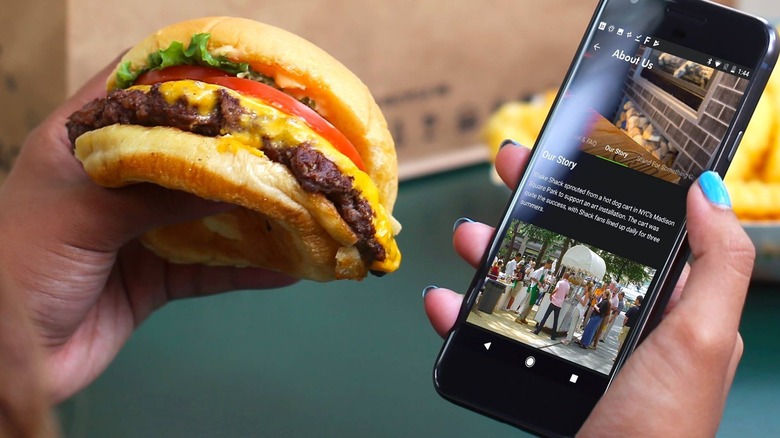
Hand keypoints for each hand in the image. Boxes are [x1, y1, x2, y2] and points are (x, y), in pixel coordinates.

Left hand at [0, 58, 297, 402]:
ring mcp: (139, 229)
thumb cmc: (17, 267)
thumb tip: (233, 177)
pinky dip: (249, 270)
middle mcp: (116, 180)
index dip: (184, 76)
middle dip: (235, 150)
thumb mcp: (80, 214)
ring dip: (253, 213)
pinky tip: (289, 268)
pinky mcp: (155, 277)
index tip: (239, 74)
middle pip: (186, 153)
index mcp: (81, 142)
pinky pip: (212, 268)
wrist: (4, 361)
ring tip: (302, 202)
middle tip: (289, 142)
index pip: (134, 90)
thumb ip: (155, 194)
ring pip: (207, 212)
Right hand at [423, 142, 753, 435]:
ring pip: (525, 280)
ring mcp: (573, 344)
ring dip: (489, 252)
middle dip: (535, 204)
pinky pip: (493, 330)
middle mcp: (617, 318)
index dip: (600, 183)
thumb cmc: (663, 429)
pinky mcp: (537, 370)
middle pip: (569, 244)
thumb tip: (706, 188)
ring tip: (467, 237)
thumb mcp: (703, 339)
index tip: (571, 149)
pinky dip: (462, 313)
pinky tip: (445, 302)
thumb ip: (717, 264)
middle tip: (508, 168)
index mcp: (662, 302)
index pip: (629, 225)